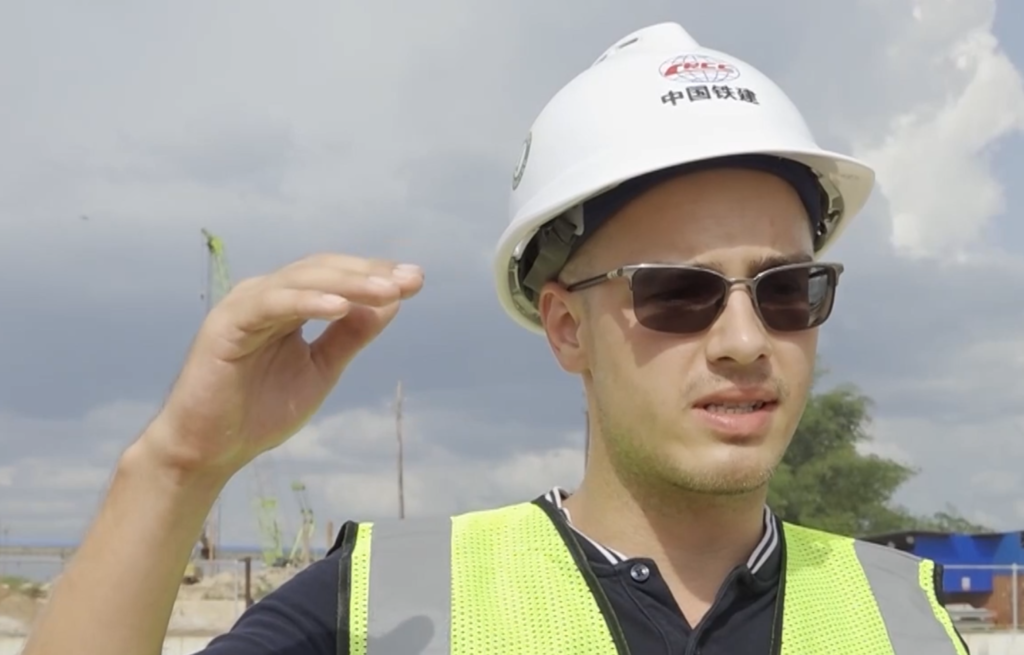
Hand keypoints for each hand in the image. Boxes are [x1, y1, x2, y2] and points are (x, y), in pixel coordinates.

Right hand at [139, 254, 423, 474]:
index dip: (374, 275)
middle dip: (369, 274)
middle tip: (410, 281)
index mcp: (287, 304)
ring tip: (386, 292)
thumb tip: (391, 302)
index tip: (416, 280)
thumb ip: (351, 335)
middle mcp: (266, 296)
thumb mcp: (321, 369)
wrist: (210, 450)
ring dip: (347, 284)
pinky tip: (340, 308)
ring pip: (301, 280)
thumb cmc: (260, 410)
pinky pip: (271, 305)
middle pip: (323, 270)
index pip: (336, 277)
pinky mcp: (226, 325)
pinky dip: (306, 302)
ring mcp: (244, 306)